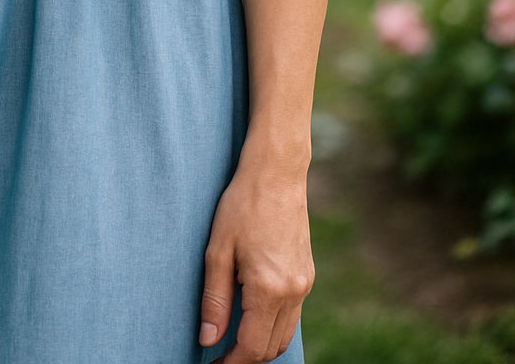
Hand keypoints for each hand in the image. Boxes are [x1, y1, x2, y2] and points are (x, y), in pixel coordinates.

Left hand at [197, 159, 313, 360]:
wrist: (277, 173)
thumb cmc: (242, 204)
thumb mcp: (218, 249)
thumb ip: (214, 298)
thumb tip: (208, 339)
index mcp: (269, 288)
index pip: (251, 348)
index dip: (230, 363)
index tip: (211, 363)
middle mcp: (293, 292)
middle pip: (270, 349)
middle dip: (245, 359)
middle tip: (219, 355)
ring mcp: (304, 284)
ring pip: (284, 336)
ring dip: (260, 345)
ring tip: (232, 340)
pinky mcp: (307, 275)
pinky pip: (292, 316)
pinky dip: (272, 326)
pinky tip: (252, 315)